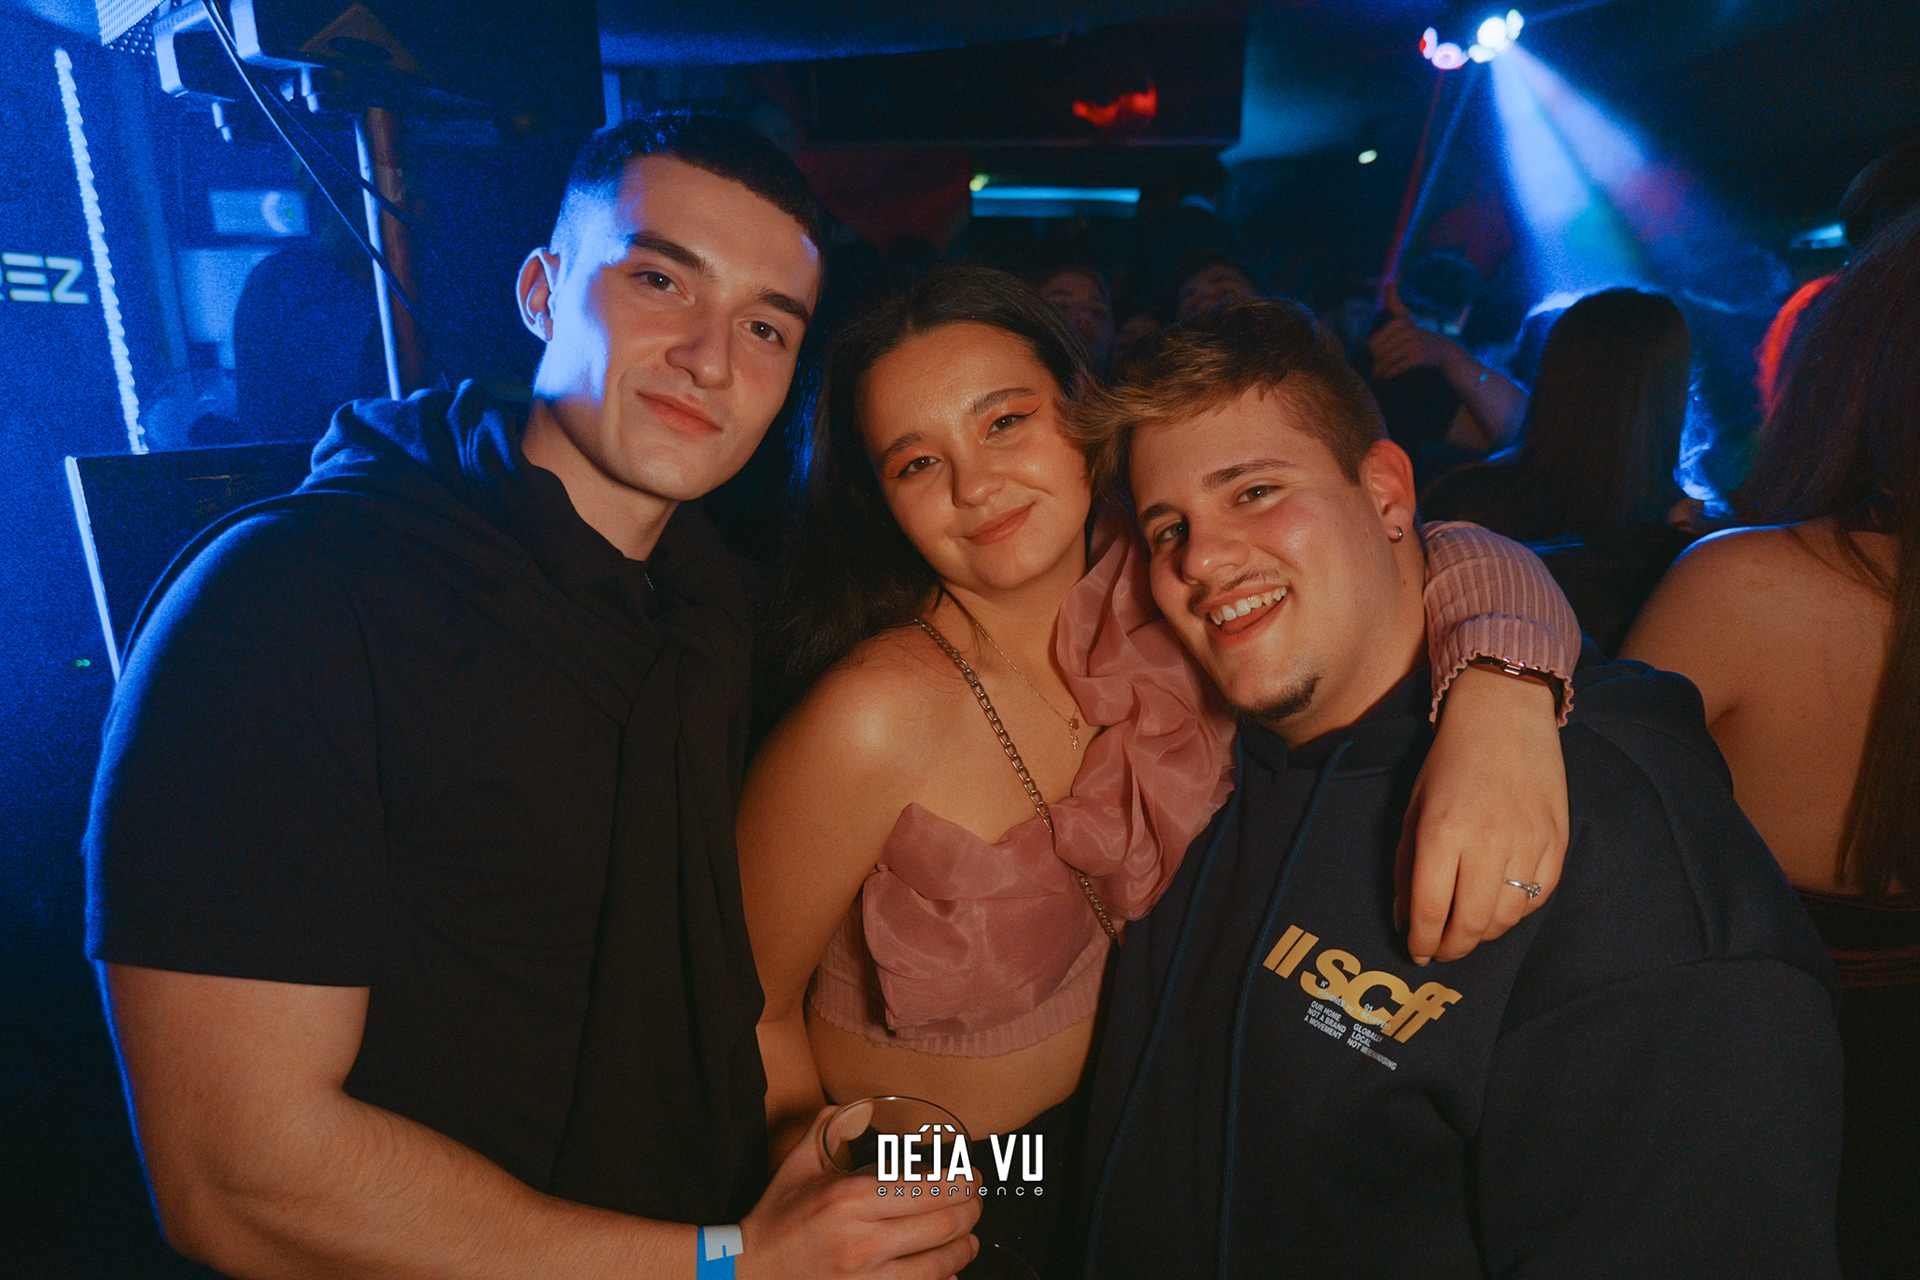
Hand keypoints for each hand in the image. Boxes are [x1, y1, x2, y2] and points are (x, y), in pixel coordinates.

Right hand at [737, 1105, 980, 1279]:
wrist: (751, 1268)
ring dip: (965, 1248)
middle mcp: (862, 1240)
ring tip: (970, 1237)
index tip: (972, 1176)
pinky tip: (949, 1269)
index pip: (927, 1188)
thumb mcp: (800, 1161)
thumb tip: (861, 1105)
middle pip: (943, 1225)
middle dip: (971, 1210)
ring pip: (940, 1265)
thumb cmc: (780, 1214)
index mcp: (850, 1198)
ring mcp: (866, 1278)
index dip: (961, 1182)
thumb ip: (833, 1125)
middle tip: (976, 1201)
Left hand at [1369, 282, 1469, 380]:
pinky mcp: (1420, 356)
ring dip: (1380, 370)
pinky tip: (1386, 376)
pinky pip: (1396, 367)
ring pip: (1386, 360)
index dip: (1372, 350)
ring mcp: (1415, 343)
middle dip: (1375, 361)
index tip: (1376, 354)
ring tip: (1378, 373)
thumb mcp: (1406, 317)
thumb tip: (1390, 283)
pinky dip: (1388, 374)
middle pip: (1378, 351)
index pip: (1373, 342)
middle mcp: (1408, 330)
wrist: (1443, 351)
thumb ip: (1394, 302)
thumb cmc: (1418, 335)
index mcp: (1401, 322)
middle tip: (1376, 367)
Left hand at [1394, 665, 1567, 963]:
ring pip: (1508, 918)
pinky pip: (1539, 897)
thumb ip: (1406, 867)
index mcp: (1442, 832)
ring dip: (1484, 933)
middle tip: (1442, 950)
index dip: (1423, 941)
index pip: (1432, 910)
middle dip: (1452, 948)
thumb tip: (1405, 921)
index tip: (1417, 953)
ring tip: (1468, 928)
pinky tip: (1500, 905)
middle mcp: (1487, 843)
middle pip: (1472, 924)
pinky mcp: (1557, 841)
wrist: (1504, 716)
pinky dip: (1517, 912)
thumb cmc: (1448, 762)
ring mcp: (1528, 843)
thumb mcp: (1413, 809)